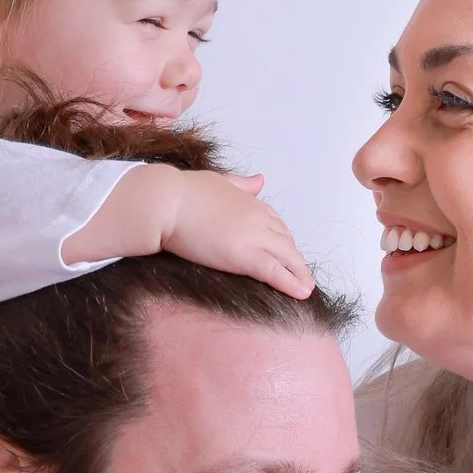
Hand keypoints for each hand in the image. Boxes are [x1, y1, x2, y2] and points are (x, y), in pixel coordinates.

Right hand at [153, 167, 315, 297]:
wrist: (165, 202)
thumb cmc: (183, 192)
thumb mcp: (218, 181)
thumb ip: (241, 184)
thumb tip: (260, 180)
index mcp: (250, 202)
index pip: (276, 223)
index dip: (283, 239)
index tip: (287, 251)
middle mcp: (257, 218)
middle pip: (286, 241)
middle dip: (295, 259)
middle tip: (302, 273)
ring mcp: (253, 237)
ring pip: (287, 258)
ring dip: (300, 274)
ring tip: (307, 287)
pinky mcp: (244, 257)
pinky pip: (276, 273)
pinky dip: (292, 283)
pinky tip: (302, 293)